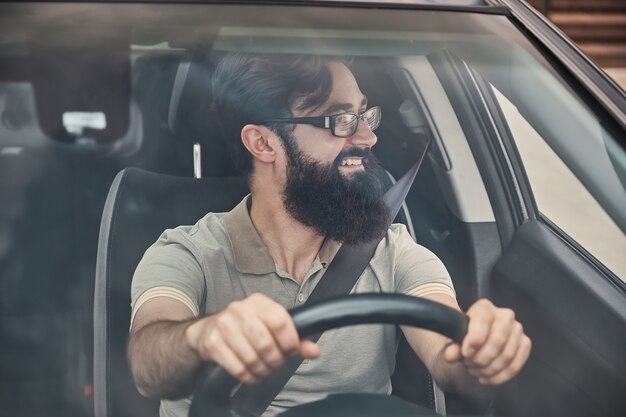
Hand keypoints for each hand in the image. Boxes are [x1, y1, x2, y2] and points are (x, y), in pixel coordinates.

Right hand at [184, 293, 319, 383]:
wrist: (207, 330)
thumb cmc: (246, 328)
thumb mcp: (270, 326)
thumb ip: (295, 339)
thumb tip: (315, 351)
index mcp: (258, 302)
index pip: (280, 322)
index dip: (290, 342)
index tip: (291, 351)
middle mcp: (239, 309)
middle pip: (266, 344)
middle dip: (275, 360)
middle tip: (275, 363)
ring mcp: (223, 325)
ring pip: (252, 358)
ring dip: (262, 370)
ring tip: (263, 369)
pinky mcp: (212, 343)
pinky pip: (237, 368)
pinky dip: (248, 376)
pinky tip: (251, 373)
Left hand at [443, 299, 530, 384]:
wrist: (475, 343)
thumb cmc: (465, 338)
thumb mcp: (454, 340)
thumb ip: (451, 347)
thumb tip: (451, 355)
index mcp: (484, 307)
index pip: (483, 319)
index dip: (475, 338)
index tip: (466, 353)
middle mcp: (504, 315)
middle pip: (498, 339)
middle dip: (482, 358)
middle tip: (469, 365)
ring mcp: (517, 329)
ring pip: (507, 354)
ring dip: (489, 369)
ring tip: (475, 371)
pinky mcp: (524, 344)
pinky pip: (516, 364)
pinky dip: (500, 376)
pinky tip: (487, 378)